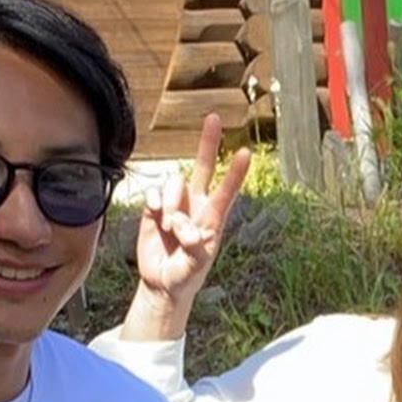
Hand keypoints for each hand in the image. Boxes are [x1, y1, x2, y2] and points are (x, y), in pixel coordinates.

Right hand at [130, 114, 252, 328]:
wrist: (163, 283)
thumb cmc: (185, 276)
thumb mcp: (193, 268)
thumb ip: (193, 250)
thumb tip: (187, 231)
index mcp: (213, 219)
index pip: (226, 192)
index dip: (235, 173)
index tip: (246, 152)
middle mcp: (197, 205)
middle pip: (203, 167)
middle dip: (208, 143)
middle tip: (214, 118)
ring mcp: (176, 205)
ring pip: (174, 182)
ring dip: (170, 202)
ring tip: (168, 227)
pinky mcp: (155, 208)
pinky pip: (154, 192)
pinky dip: (154, 201)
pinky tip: (156, 216)